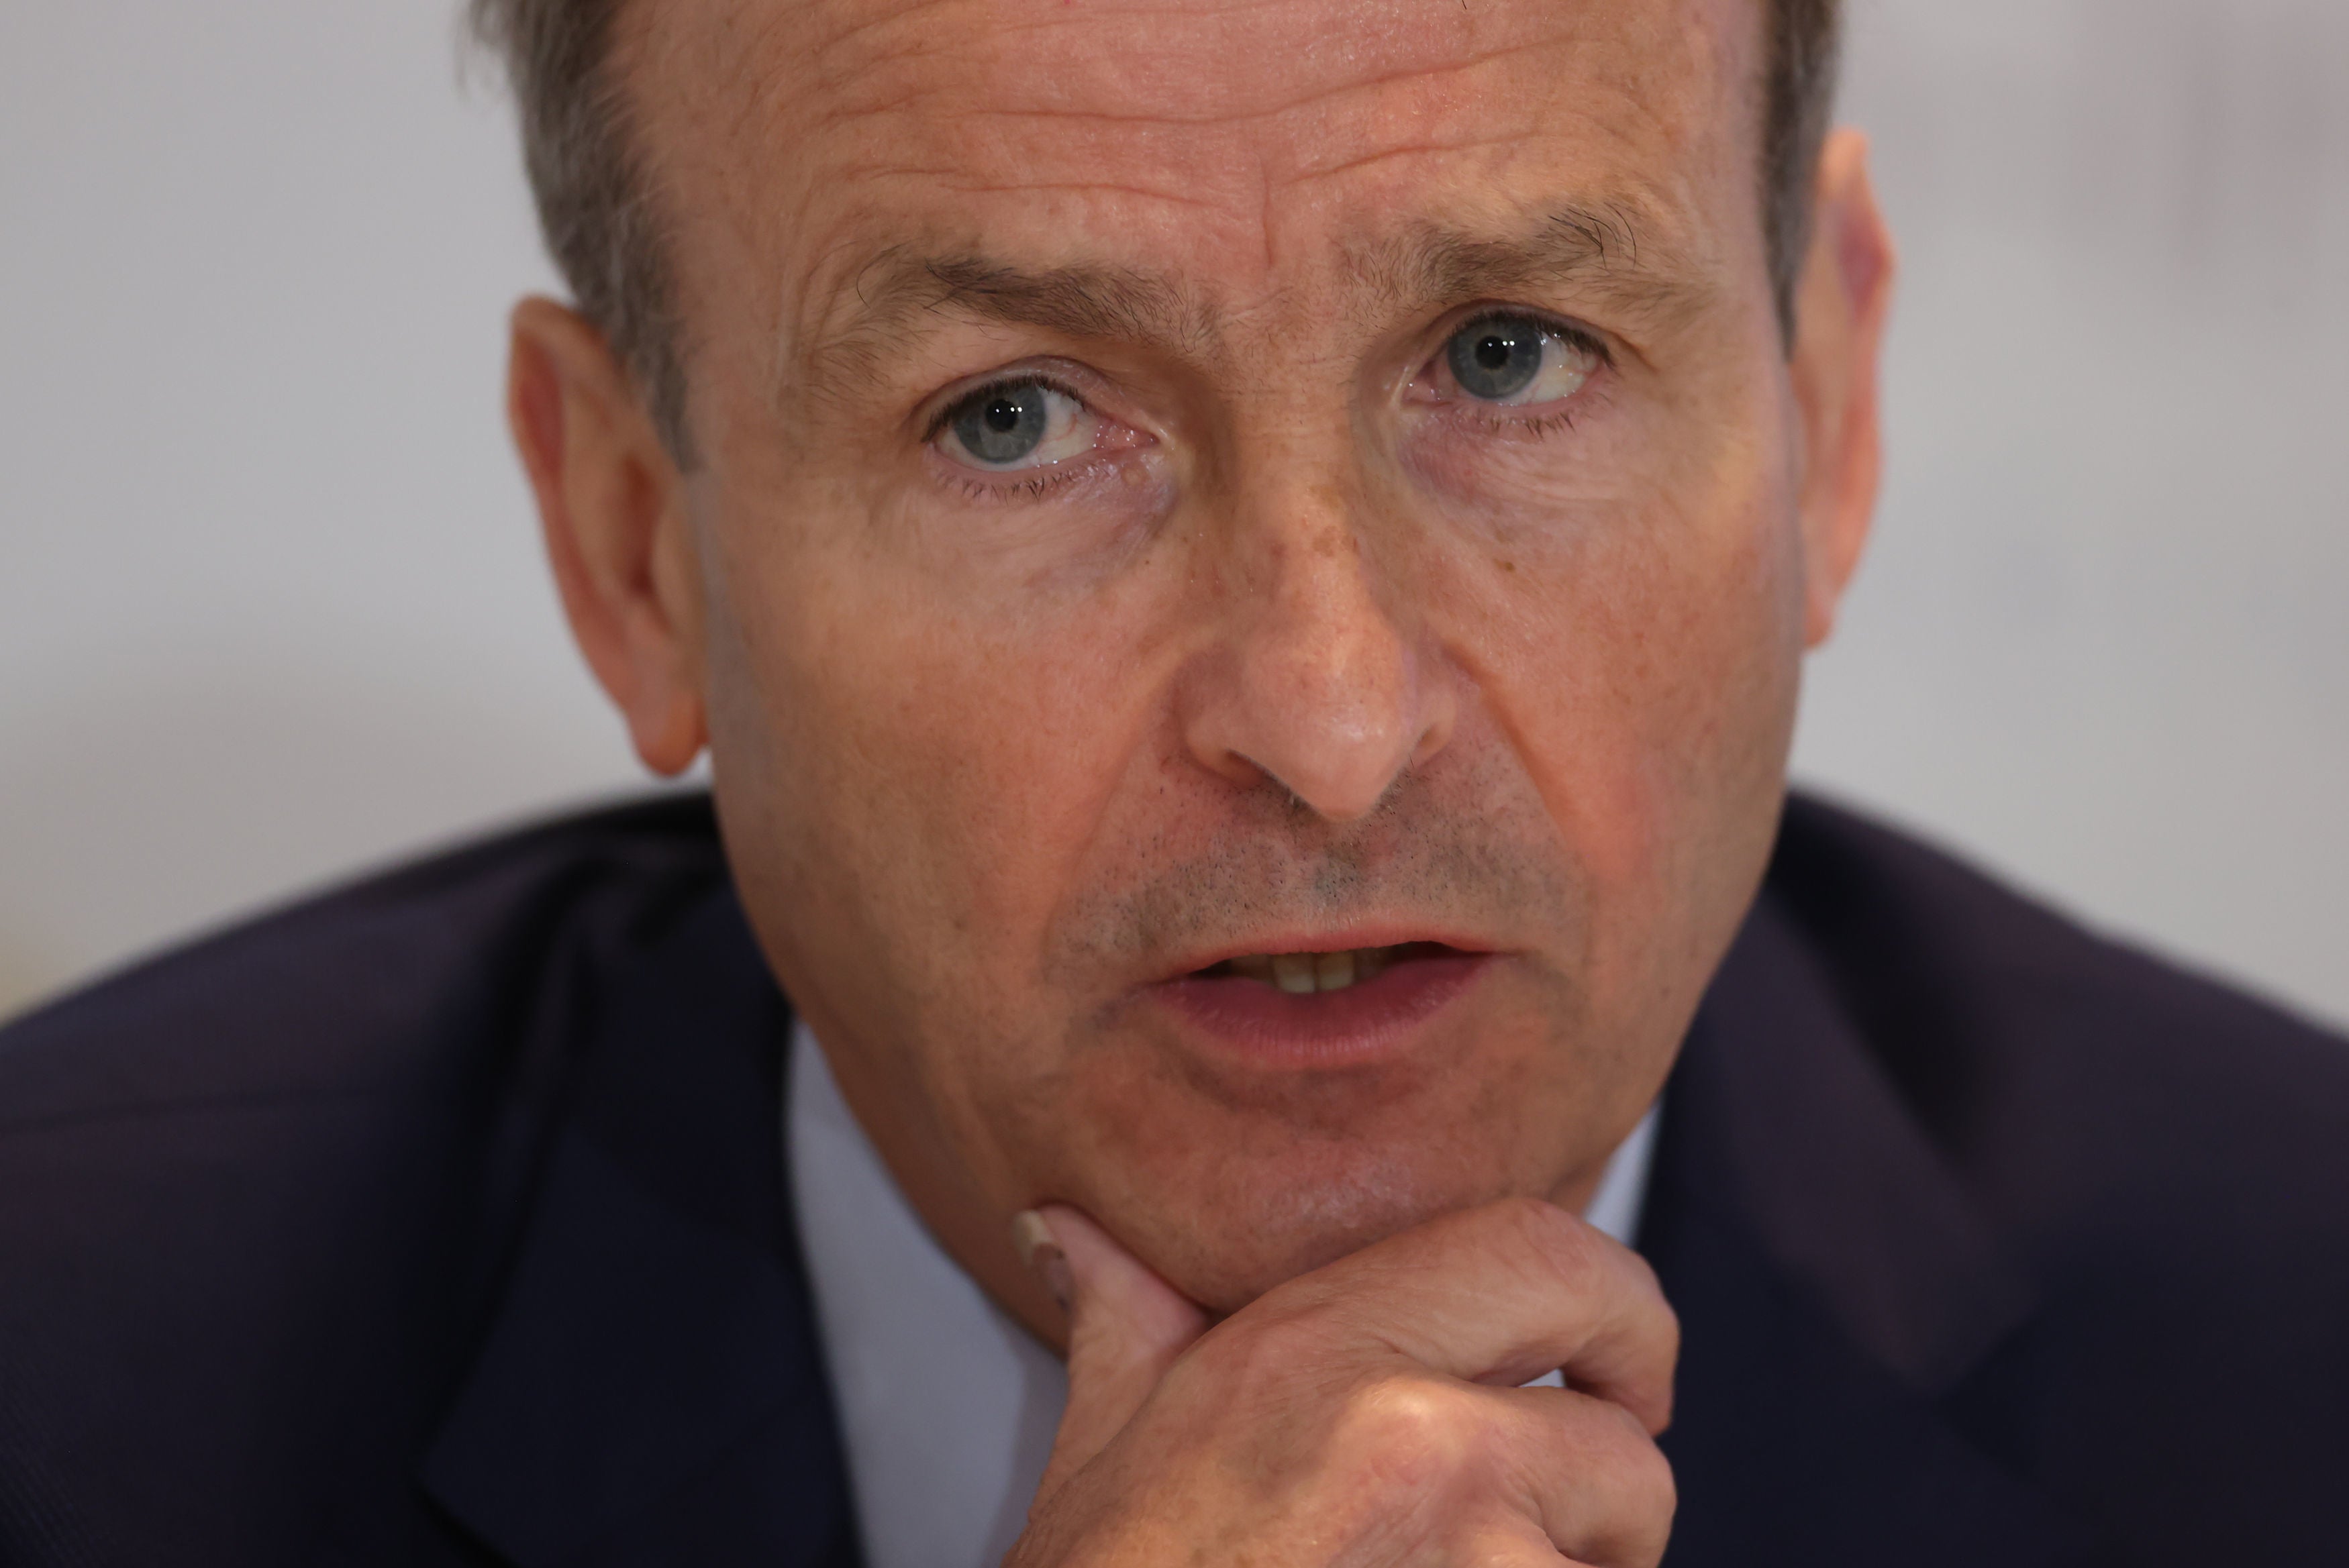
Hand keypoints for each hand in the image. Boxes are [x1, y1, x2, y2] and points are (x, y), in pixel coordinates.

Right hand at [1005, 1196, 1678, 1566]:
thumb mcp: (1103, 1444)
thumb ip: (1126, 1319)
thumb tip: (1073, 1234)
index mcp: (1318, 1345)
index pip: (1547, 1252)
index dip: (1621, 1311)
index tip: (1619, 1371)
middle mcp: (1407, 1433)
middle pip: (1622, 1447)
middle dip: (1611, 1500)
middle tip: (1562, 1531)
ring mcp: (1465, 1555)